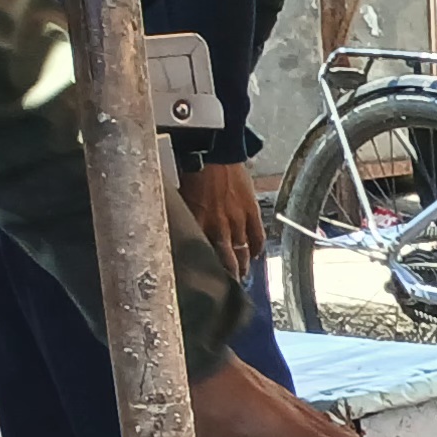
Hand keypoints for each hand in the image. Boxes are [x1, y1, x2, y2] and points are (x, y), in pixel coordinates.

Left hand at [179, 162, 264, 277]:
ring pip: (242, 253)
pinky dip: (256, 249)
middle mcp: (219, 226)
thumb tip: (178, 228)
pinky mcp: (252, 212)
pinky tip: (254, 255)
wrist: (214, 149)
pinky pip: (258, 237)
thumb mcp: (179, 195)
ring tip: (241, 276)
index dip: (206, 272)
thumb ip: (183, 216)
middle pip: (227, 261)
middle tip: (228, 287)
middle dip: (229, 277)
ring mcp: (238, 220)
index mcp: (198, 222)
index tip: (206, 283)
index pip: (203, 256)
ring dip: (242, 266)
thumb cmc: (191, 167)